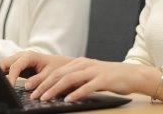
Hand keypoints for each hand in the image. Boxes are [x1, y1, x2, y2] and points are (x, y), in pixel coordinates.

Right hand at [0, 51, 72, 88]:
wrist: (63, 64)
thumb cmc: (58, 68)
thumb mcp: (50, 75)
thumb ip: (38, 80)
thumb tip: (26, 86)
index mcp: (30, 56)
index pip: (15, 67)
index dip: (10, 78)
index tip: (9, 88)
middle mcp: (23, 56)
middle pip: (5, 62)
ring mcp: (19, 60)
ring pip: (4, 65)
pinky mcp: (19, 66)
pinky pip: (7, 69)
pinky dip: (3, 74)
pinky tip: (0, 83)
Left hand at [29, 58, 147, 101]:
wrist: (131, 74)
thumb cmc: (109, 78)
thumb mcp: (89, 76)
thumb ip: (75, 80)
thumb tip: (58, 90)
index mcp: (79, 62)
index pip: (56, 71)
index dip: (42, 81)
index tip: (31, 90)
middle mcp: (84, 64)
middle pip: (60, 74)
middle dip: (44, 85)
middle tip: (33, 96)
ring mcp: (94, 71)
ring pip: (70, 79)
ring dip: (55, 89)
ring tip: (45, 99)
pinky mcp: (103, 79)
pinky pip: (87, 86)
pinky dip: (76, 93)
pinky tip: (68, 100)